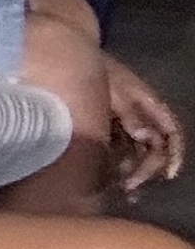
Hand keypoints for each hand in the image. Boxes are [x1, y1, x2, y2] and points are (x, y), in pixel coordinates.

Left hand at [103, 55, 185, 191]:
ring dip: (133, 171)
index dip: (174, 153)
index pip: (172, 132)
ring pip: (138, 153)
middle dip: (147, 169)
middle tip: (131, 187)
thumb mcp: (116, 90)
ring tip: (122, 189)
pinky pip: (120, 150)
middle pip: (155, 148)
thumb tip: (146, 135)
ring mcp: (127, 122)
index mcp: (151, 106)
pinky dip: (117, 164)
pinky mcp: (110, 127)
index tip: (168, 174)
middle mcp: (143, 116)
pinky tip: (109, 180)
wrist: (75, 58)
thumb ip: (131, 113)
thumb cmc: (100, 71)